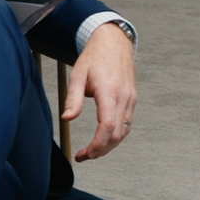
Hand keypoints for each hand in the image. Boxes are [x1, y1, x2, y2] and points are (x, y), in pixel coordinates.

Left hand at [66, 23, 137, 160]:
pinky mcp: (132, 101)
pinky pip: (127, 125)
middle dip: (100, 150)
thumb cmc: (95, 57)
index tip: (84, 153)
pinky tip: (104, 139)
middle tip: (83, 156)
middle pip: (117, 135)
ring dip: (109, 146)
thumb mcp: (78, 74)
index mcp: (109, 91)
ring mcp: (131, 100)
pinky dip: (116, 136)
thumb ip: (73, 98)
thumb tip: (67, 119)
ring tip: (91, 151)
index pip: (107, 126)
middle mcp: (124, 97)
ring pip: (124, 132)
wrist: (114, 43)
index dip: (97, 144)